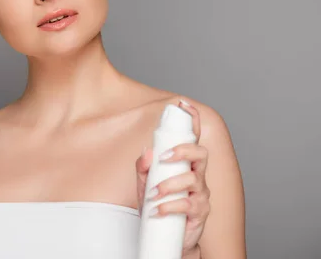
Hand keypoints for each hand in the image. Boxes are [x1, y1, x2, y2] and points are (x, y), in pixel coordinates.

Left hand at [136, 99, 209, 256]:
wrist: (167, 238)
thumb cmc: (159, 205)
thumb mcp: (145, 184)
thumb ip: (143, 167)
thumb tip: (147, 153)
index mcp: (185, 164)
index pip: (192, 138)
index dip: (192, 120)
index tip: (184, 105)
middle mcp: (196, 175)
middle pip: (200, 154)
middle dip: (182, 151)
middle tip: (163, 157)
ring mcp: (200, 193)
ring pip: (192, 179)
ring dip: (169, 185)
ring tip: (153, 194)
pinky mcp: (200, 212)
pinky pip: (189, 204)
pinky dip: (170, 206)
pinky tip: (158, 210)